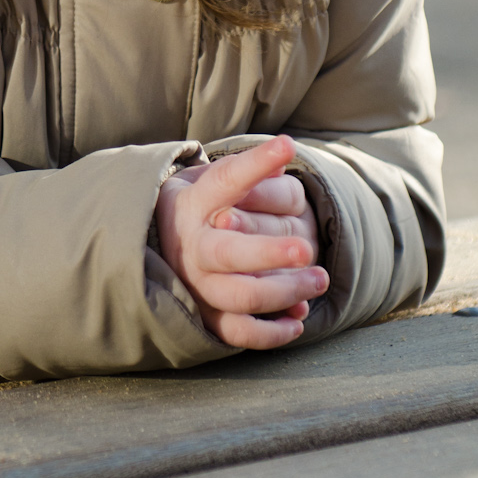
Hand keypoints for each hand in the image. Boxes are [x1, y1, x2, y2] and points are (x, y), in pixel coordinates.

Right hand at [155, 136, 326, 349]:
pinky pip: (240, 332)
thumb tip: (284, 153)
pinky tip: (299, 319)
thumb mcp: (210, 179)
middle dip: (268, 253)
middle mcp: (191, 245)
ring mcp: (197, 284)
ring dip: (285, 291)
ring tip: (319, 279)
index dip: (255, 164)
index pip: (225, 180)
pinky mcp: (207, 316)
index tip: (287, 145)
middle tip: (307, 249)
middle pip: (228, 253)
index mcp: (193, 202)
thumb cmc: (198, 206)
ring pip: (242, 296)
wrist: (158, 243)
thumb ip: (247, 170)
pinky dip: (272, 333)